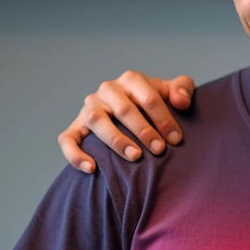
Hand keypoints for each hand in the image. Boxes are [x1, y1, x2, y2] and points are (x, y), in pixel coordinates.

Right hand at [57, 71, 194, 172]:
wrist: (132, 113)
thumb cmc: (154, 105)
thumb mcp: (170, 93)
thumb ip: (182, 88)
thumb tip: (181, 102)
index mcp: (131, 80)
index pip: (148, 97)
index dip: (163, 118)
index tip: (176, 139)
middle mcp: (107, 91)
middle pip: (123, 109)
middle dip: (143, 130)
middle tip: (159, 149)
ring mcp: (89, 108)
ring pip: (96, 121)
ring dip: (116, 140)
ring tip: (135, 157)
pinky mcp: (75, 127)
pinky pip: (68, 139)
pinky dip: (76, 154)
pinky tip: (92, 169)